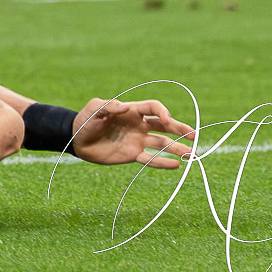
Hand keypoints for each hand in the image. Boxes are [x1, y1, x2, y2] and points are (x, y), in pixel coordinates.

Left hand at [69, 97, 195, 168]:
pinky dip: (163, 162)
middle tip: (194, 136)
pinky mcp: (133, 154)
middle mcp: (138, 124)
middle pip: (164, 126)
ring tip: (194, 155)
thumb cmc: (85, 120)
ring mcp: (137, 140)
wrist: (77, 140)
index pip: (153, 108)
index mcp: (131, 110)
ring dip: (178, 149)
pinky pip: (151, 159)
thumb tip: (124, 106)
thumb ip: (108, 107)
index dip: (163, 112)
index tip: (167, 120)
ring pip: (162, 144)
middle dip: (180, 129)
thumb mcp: (94, 110)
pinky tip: (177, 165)